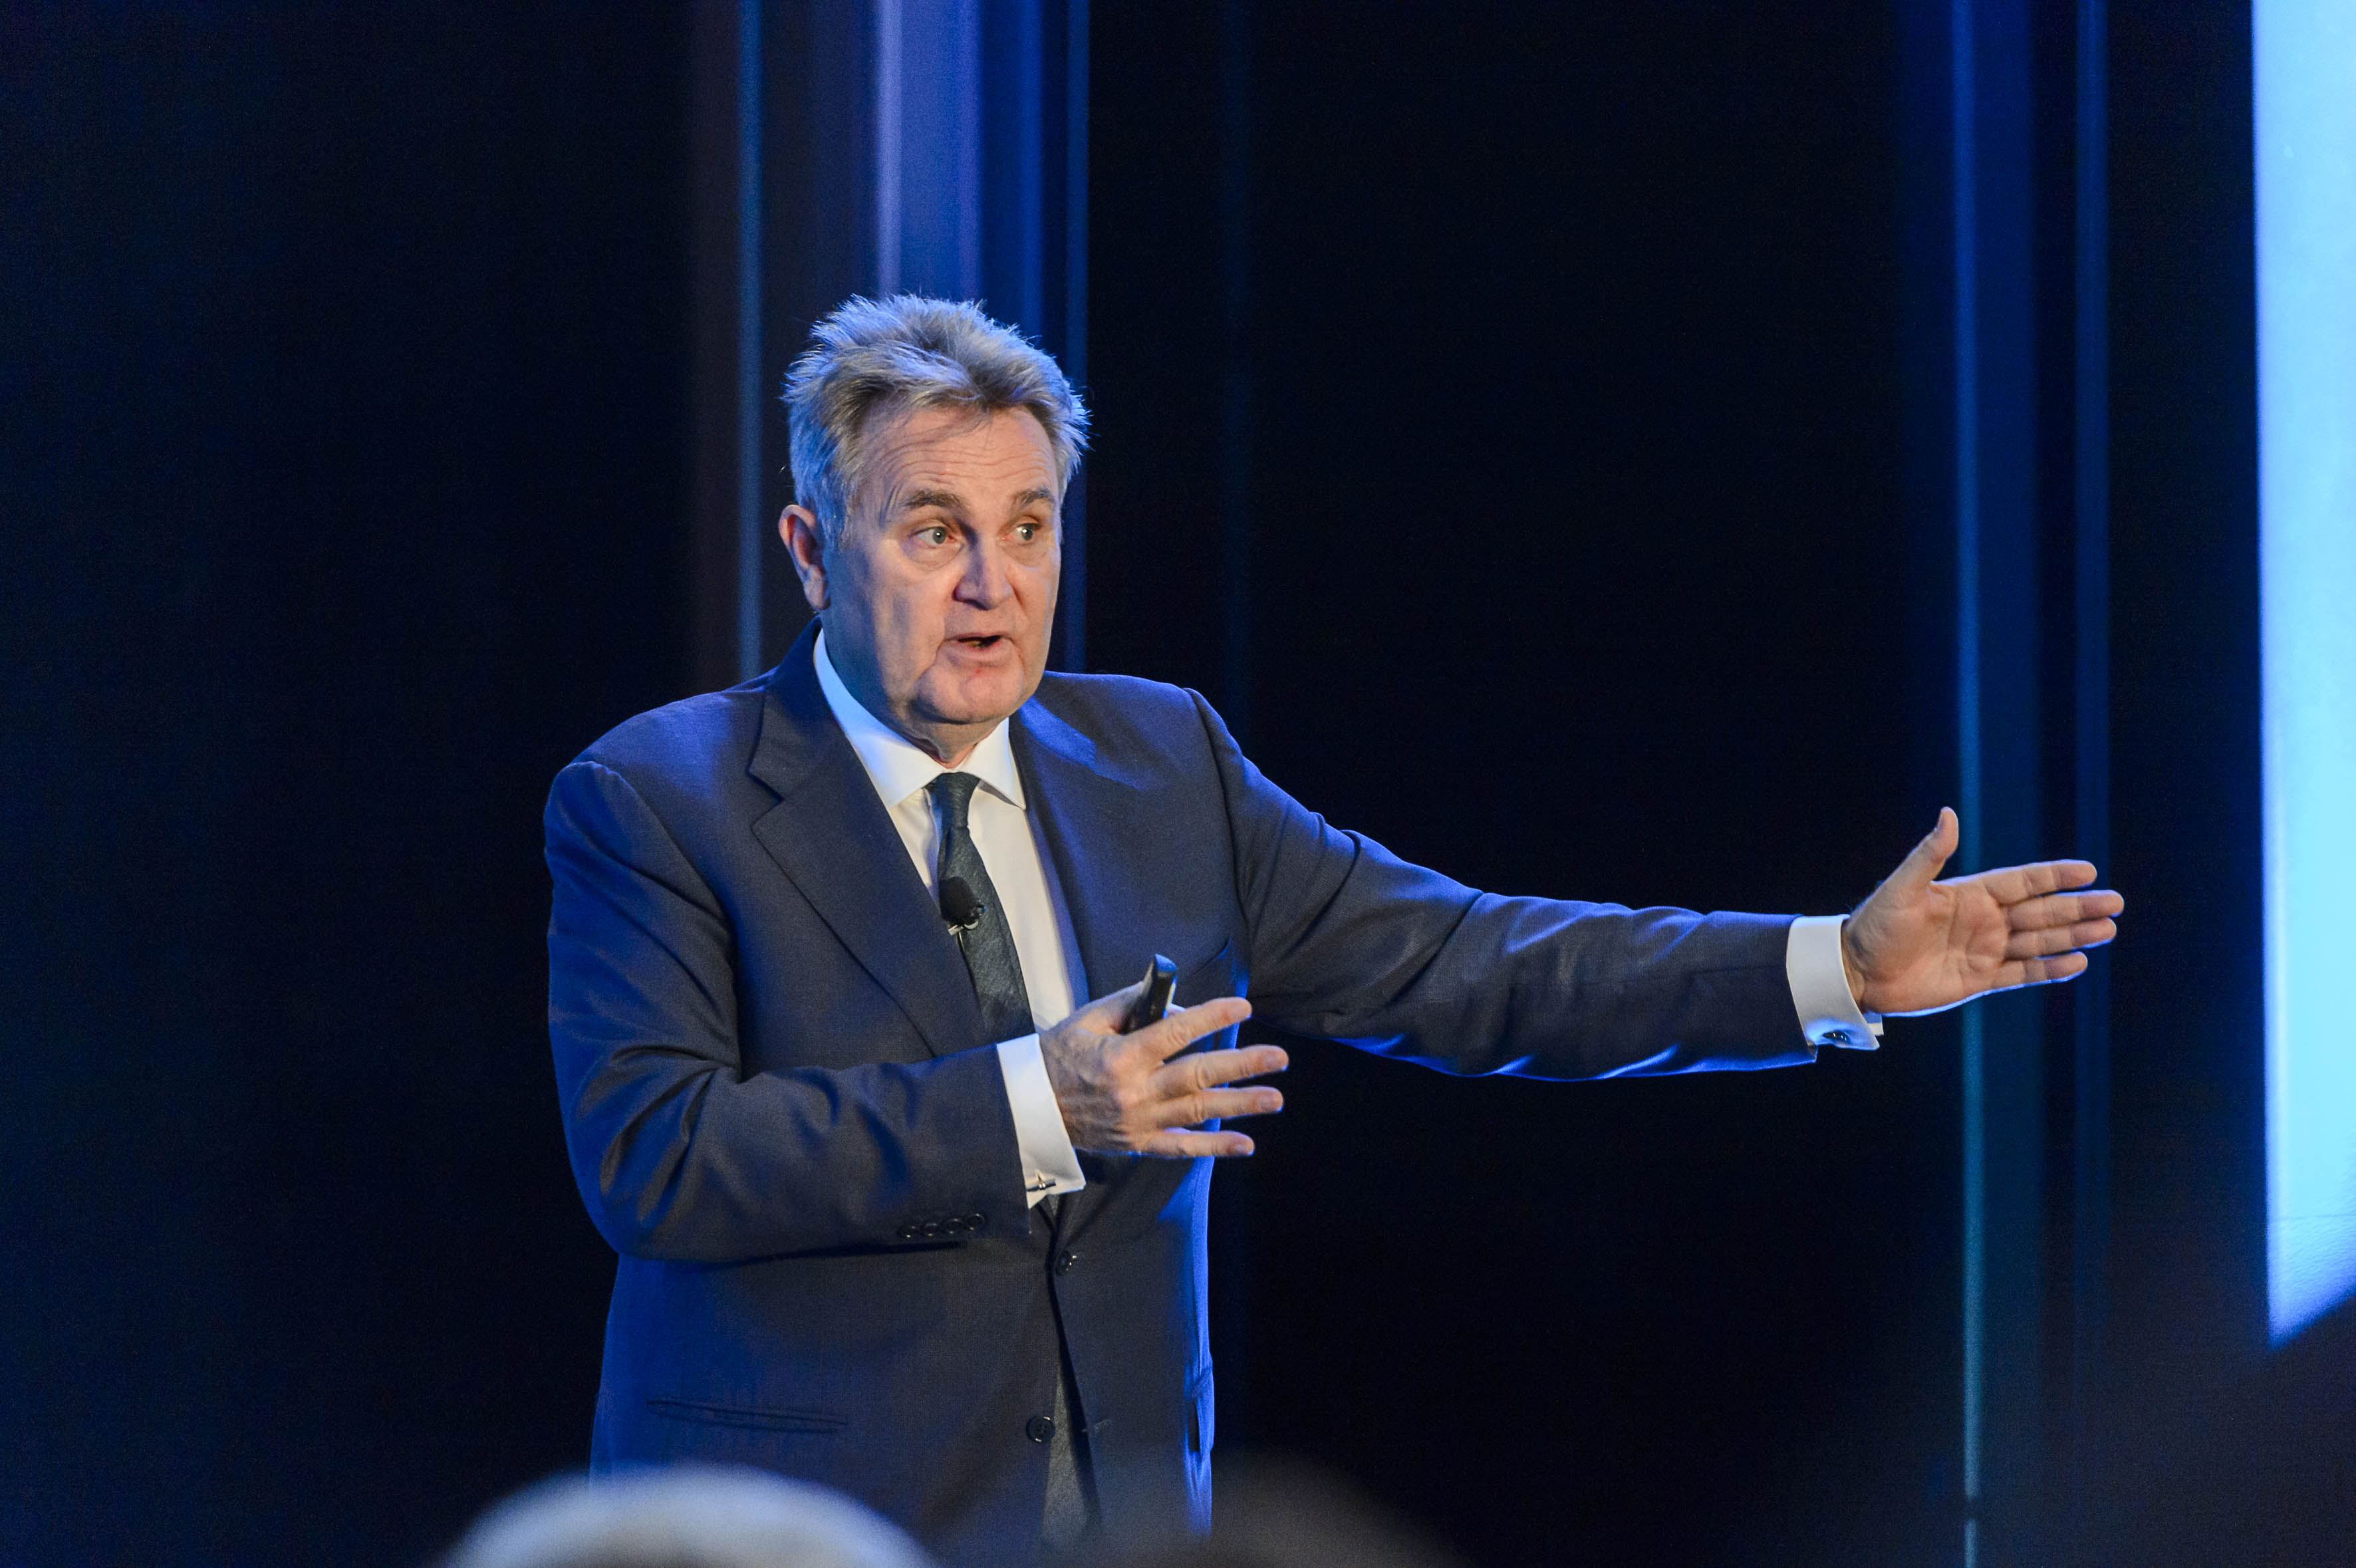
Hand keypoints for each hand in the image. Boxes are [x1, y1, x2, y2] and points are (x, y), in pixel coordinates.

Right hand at [1038, 982, 1285, 1157]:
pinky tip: (1245, 1145)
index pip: (1175, 1032)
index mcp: (1120, 1055)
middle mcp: (1134, 1091)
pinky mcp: (1138, 1143)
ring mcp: (1138, 1121)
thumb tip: (1175, 1004)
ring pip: (1198, 1112)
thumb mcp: (1089, 1019)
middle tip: (1279, 1058)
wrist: (1030, 1106)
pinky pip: (1181, 1148)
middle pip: (1198, 1075)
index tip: (1243, 1009)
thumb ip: (1132, 1004)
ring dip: (1241, 1105)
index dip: (1212, 1018)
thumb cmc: (1060, 1055)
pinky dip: (1214, 1148)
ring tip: (1275, 1098)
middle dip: (1242, 1066)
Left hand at [1841, 807, 2124, 1015]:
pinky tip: (2077, 963)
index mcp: (1969, 895)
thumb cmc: (1876, 926)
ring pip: (2038, 941)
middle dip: (2077, 907)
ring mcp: (1983, 950)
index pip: (2022, 881)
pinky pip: (2022, 973)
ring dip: (2073, 936)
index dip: (2054, 876)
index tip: (2089, 870)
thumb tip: (1948, 814)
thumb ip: (1929, 854)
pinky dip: (2049, 968)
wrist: (1857, 971)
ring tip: (2107, 930)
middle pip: (2040, 911)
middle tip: (2116, 903)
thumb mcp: (1902, 888)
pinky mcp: (1978, 979)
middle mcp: (1983, 921)